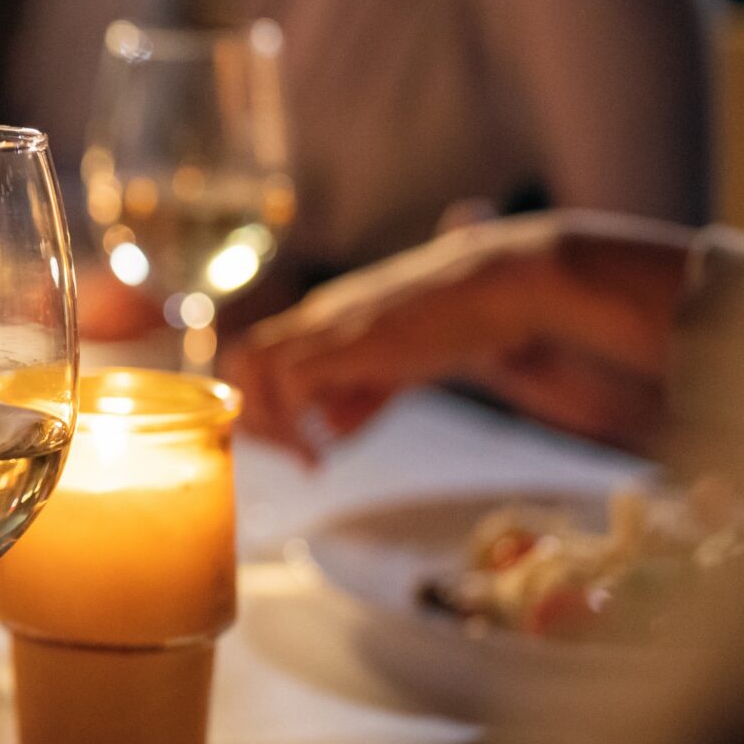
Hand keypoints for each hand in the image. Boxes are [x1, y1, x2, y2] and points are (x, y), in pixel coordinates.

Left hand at [225, 213, 691, 459]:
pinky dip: (298, 421)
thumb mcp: (399, 365)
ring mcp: (331, 324)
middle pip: (240, 361)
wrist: (504, 286)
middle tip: (295, 455)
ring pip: (252, 367)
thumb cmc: (462, 322)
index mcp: (325, 319)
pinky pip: (293, 381)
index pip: (256, 356)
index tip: (294, 446)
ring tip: (309, 457)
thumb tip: (329, 434)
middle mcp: (317, 317)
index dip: (261, 404)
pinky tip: (326, 451)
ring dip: (270, 422)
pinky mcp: (352, 339)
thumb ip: (361, 396)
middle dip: (255, 417)